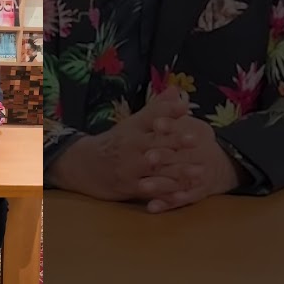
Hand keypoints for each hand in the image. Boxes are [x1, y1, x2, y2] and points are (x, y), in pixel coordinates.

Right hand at [51, 86, 192, 200]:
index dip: (168, 113)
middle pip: (155, 143)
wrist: (84, 166)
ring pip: (156, 169)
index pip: (150, 117)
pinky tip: (183, 194)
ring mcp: (129, 167)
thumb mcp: (132, 123)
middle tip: (197, 140)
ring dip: (178, 171)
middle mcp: (130, 146)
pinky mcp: (128, 186)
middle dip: (176, 142)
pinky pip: (150, 190)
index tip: (185, 109)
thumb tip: (175, 90)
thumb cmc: (116, 143)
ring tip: (199, 171)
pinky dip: (166, 193)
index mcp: (132, 128)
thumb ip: (156, 109)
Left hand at [138, 115, 241, 212]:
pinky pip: (180, 200)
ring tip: (143, 187)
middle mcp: (199, 156)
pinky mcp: (194, 194)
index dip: (170, 126)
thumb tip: (171, 90)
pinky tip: (152, 207)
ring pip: (178, 181)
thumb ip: (174, 109)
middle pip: (180, 156)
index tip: (156, 124)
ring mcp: (196, 177)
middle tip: (147, 158)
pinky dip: (166, 204)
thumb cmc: (195, 140)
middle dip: (164, 157)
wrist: (221, 165)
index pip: (182, 128)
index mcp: (196, 135)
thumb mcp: (189, 122)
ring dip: (161, 184)